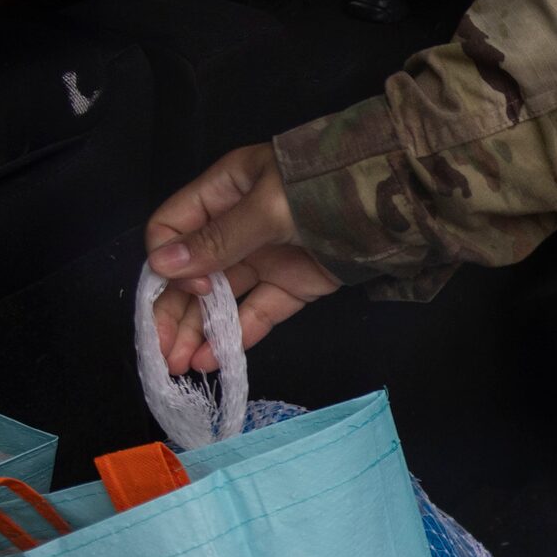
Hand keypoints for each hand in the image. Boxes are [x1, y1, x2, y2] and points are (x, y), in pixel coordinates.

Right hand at [144, 143, 344, 372]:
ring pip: (220, 299)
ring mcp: (264, 258)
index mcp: (223, 192)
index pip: (173, 228)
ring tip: (180, 366)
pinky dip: (235, 336)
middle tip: (160, 352)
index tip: (192, 284)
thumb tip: (163, 263)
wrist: (396, 207)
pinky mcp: (291, 286)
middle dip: (172, 311)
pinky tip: (214, 359)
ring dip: (198, 331)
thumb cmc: (329, 189)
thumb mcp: (269, 207)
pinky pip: (256, 313)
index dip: (172, 260)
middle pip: (191, 272)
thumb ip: (219, 239)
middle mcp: (236, 227)